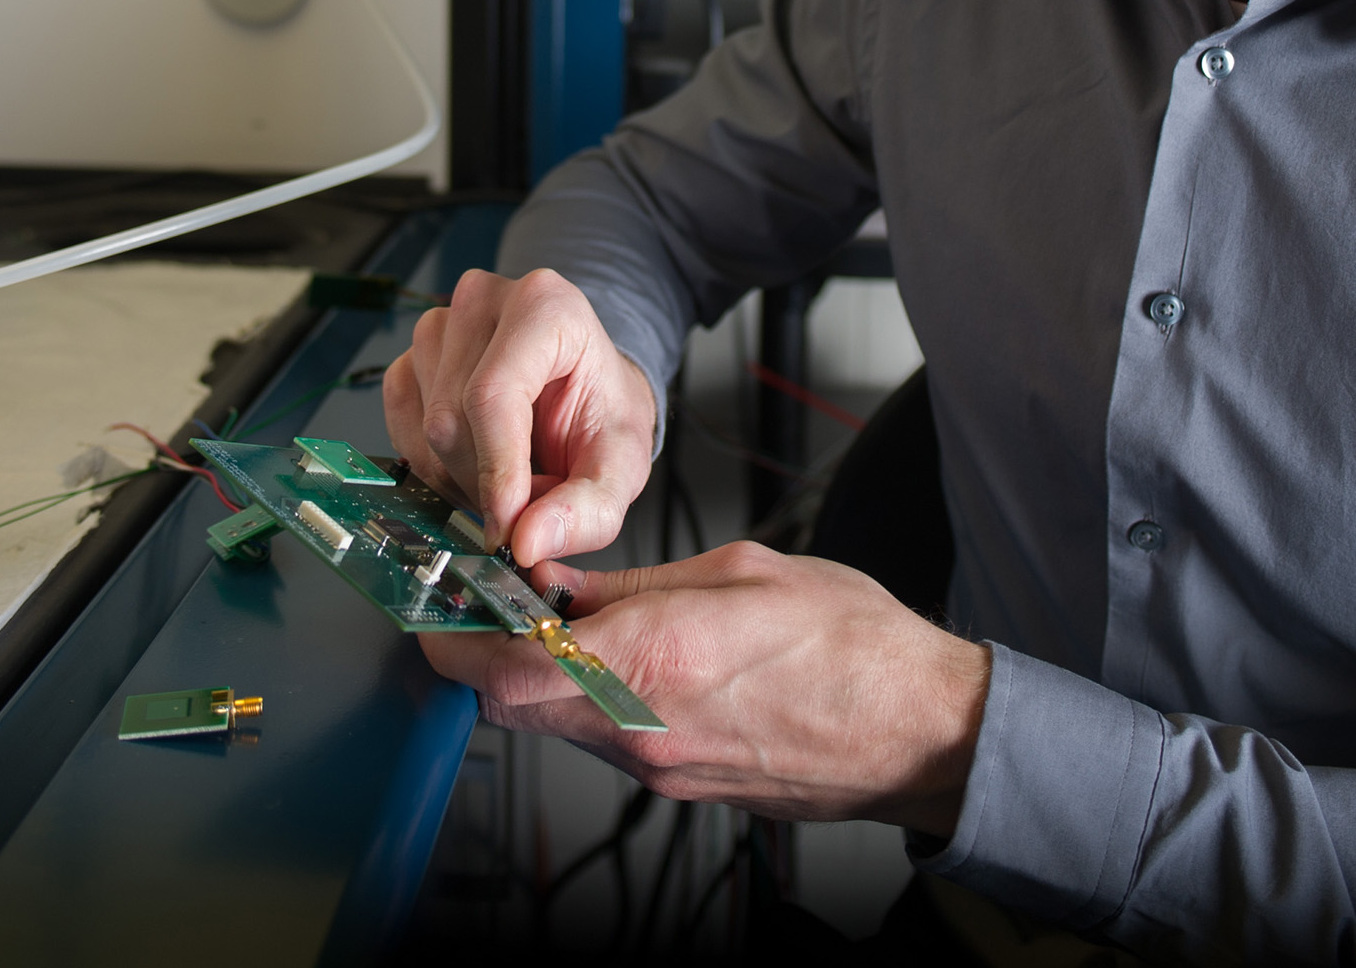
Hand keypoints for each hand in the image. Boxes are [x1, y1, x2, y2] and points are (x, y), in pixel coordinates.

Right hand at [381, 268, 657, 564]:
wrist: (582, 393)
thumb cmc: (600, 415)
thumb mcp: (621, 466)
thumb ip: (589, 510)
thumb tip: (528, 543)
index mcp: (546, 306)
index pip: (493, 394)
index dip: (496, 471)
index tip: (506, 528)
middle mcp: (484, 301)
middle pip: (452, 418)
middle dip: (485, 483)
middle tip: (525, 504)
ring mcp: (439, 326)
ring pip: (425, 430)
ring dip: (462, 478)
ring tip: (509, 476)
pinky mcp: (411, 357)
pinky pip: (401, 427)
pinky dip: (435, 466)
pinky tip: (474, 464)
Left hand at [418, 542, 990, 837]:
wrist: (919, 729)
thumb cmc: (851, 643)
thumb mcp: (737, 571)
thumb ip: (634, 585)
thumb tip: (560, 583)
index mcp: (654, 659)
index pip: (505, 668)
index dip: (451, 637)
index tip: (436, 601)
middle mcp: (644, 727)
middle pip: (513, 707)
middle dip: (482, 655)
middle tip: (480, 603)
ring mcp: (660, 767)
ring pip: (555, 723)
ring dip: (537, 674)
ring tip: (554, 620)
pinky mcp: (680, 784)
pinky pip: (604, 740)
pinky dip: (587, 697)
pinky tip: (615, 657)